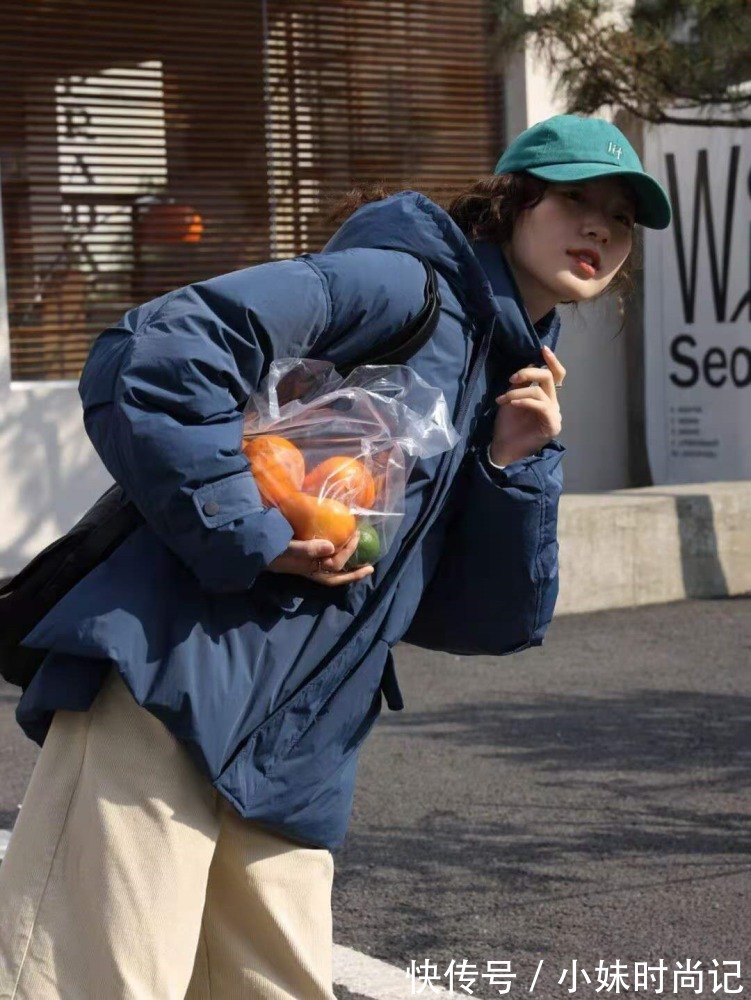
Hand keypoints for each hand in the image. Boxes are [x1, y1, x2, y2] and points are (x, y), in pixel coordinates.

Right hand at [267, 533, 373, 586]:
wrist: (252, 549)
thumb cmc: (271, 548)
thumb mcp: (289, 548)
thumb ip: (308, 548)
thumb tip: (332, 547)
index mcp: (309, 567)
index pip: (335, 564)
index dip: (348, 552)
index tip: (356, 536)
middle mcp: (309, 570)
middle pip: (336, 576)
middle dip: (354, 573)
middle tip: (370, 566)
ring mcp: (305, 566)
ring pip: (331, 573)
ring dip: (346, 570)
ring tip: (361, 565)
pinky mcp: (301, 560)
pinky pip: (322, 564)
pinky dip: (332, 561)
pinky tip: (337, 553)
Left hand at [490, 345, 565, 465]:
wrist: (503, 448)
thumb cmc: (507, 425)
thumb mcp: (512, 398)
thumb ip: (522, 384)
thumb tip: (527, 366)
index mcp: (545, 397)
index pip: (556, 375)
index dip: (552, 361)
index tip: (542, 349)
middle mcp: (553, 403)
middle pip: (549, 377)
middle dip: (529, 373)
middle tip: (512, 379)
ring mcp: (554, 414)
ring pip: (540, 391)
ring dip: (517, 392)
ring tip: (502, 400)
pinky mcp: (552, 424)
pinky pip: (540, 405)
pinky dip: (524, 401)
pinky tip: (511, 404)